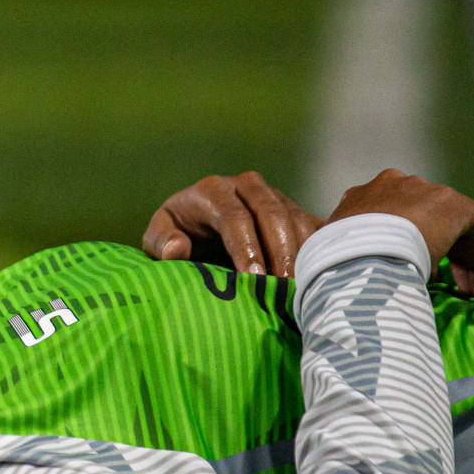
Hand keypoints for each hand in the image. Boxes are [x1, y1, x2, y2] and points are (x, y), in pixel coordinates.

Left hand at [143, 171, 323, 276]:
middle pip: (271, 214)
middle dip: (279, 252)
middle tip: (283, 286)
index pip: (234, 217)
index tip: (254, 277)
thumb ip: (162, 242)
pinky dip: (316, 250)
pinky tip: (315, 276)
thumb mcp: (157, 239)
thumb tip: (178, 249)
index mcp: (212, 190)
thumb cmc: (176, 234)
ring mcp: (274, 195)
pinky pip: (312, 226)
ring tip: (300, 287)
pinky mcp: (293, 209)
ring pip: (295, 219)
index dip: (246, 247)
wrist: (198, 224)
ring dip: (300, 253)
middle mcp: (247, 186)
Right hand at [331, 169, 473, 301]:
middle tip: (464, 296)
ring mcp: (427, 194)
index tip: (431, 283)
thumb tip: (353, 284)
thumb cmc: (335, 267)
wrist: (352, 256)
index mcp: (365, 199)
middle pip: (435, 227)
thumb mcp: (335, 258)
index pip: (402, 225)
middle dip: (452, 264)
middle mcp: (398, 189)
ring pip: (460, 231)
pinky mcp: (455, 206)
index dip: (420, 254)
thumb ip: (353, 259)